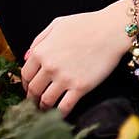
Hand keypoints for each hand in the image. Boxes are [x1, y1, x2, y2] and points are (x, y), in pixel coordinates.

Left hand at [21, 0, 131, 118]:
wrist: (112, 30)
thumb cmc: (87, 24)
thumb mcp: (58, 24)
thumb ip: (40, 40)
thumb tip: (26, 57)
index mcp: (42, 51)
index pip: (25, 75)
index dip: (26, 84)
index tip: (30, 88)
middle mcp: (50, 66)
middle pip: (33, 90)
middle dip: (33, 98)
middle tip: (36, 102)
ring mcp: (65, 78)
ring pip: (46, 101)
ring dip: (44, 108)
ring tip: (46, 109)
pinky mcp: (80, 87)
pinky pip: (64, 107)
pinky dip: (59, 114)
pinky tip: (60, 114)